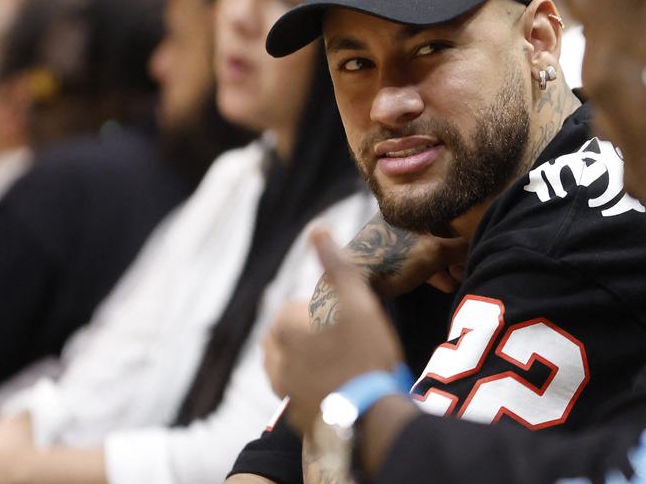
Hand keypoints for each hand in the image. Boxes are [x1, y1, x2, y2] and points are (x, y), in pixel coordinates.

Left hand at [265, 234, 404, 434]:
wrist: (370, 415)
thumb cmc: (365, 354)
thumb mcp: (357, 301)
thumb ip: (336, 265)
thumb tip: (317, 229)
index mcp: (283, 329)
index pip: (292, 308)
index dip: (319, 309)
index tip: (343, 317)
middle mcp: (276, 360)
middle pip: (286, 337)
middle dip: (305, 334)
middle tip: (339, 338)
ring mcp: (284, 391)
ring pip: (288, 366)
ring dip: (304, 361)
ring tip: (337, 362)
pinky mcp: (296, 416)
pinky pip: (299, 394)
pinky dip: (312, 387)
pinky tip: (338, 387)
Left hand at [339, 213, 468, 297]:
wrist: (351, 288)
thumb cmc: (392, 262)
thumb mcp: (435, 253)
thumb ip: (460, 247)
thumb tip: (475, 245)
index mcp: (404, 211)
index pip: (441, 218)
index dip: (459, 238)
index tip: (468, 257)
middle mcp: (392, 221)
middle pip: (430, 236)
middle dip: (449, 257)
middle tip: (461, 274)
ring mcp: (383, 241)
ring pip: (418, 251)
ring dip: (438, 267)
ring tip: (452, 284)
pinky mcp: (377, 259)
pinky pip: (407, 261)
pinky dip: (423, 272)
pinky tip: (437, 285)